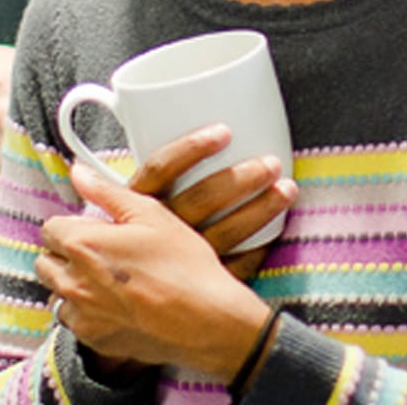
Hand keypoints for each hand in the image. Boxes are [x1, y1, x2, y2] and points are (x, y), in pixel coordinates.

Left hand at [37, 163, 273, 377]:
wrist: (202, 317)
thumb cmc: (181, 264)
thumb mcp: (150, 214)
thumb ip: (107, 191)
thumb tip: (79, 173)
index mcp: (83, 245)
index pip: (51, 228)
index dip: (73, 223)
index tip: (95, 227)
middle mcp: (73, 281)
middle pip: (46, 261)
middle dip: (67, 252)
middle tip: (101, 249)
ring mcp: (81, 313)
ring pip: (57, 291)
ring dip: (73, 282)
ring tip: (110, 276)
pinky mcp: (92, 338)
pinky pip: (73, 319)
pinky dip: (86, 309)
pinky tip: (116, 300)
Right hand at [130, 125, 296, 280]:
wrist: (119, 285)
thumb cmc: (132, 231)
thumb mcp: (133, 197)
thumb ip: (160, 167)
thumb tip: (197, 118)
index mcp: (136, 202)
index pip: (160, 169)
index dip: (191, 149)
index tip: (225, 132)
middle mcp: (154, 231)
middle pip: (200, 201)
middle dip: (241, 179)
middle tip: (272, 163)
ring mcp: (174, 263)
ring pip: (222, 235)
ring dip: (259, 211)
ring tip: (287, 189)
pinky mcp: (193, 287)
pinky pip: (231, 269)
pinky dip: (256, 250)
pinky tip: (275, 233)